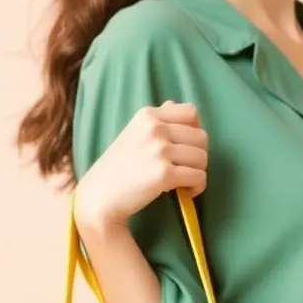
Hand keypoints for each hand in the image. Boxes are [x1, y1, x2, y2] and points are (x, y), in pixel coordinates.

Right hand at [74, 101, 207, 233]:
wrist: (100, 197)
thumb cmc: (117, 168)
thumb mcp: (133, 133)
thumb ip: (156, 120)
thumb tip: (175, 104)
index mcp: (148, 115)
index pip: (191, 112)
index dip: (195, 132)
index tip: (187, 148)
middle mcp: (154, 128)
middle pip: (201, 137)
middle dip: (199, 156)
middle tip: (186, 170)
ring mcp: (159, 150)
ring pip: (202, 158)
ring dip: (198, 173)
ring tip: (185, 182)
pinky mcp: (163, 174)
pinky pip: (198, 177)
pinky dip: (197, 188)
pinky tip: (186, 192)